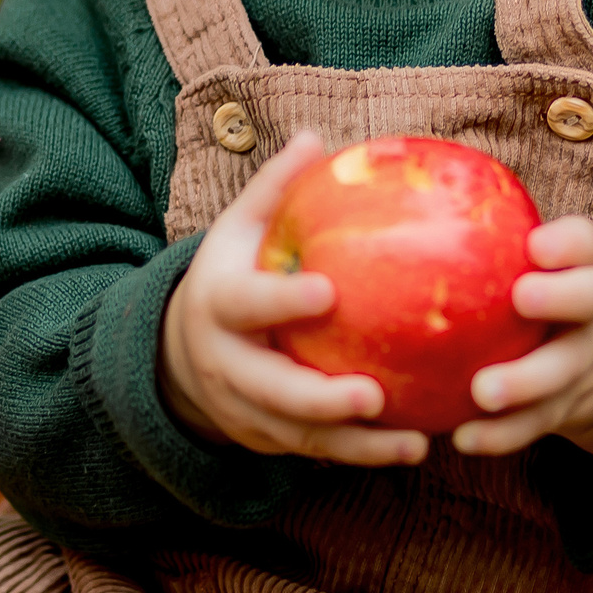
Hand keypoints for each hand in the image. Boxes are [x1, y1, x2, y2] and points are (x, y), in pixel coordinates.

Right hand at [159, 131, 429, 465]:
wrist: (178, 352)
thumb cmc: (230, 273)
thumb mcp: (237, 229)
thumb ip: (275, 188)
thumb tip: (316, 137)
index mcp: (220, 304)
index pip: (248, 303)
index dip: (283, 301)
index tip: (328, 293)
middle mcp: (227, 364)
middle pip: (270, 389)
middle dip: (321, 399)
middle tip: (373, 395)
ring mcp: (244, 410)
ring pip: (298, 436)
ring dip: (356, 446)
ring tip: (414, 445)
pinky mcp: (266, 440)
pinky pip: (315, 453)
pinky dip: (360, 456)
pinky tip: (414, 449)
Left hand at [451, 215, 592, 460]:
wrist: (582, 356)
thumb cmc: (514, 283)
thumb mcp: (510, 252)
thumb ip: (459, 221)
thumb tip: (344, 161)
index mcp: (575, 266)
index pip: (583, 244)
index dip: (566, 242)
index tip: (538, 243)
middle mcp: (586, 311)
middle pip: (586, 302)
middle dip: (558, 300)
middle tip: (522, 299)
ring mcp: (578, 364)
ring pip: (562, 374)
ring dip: (524, 384)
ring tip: (482, 393)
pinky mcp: (561, 411)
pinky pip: (533, 427)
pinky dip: (501, 436)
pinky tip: (460, 439)